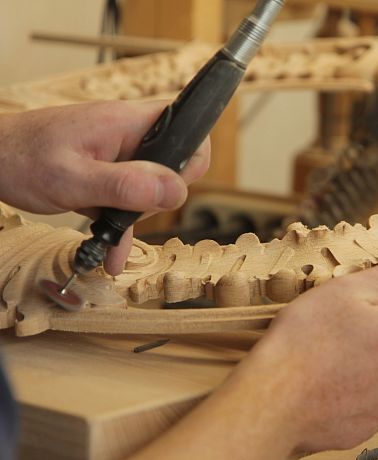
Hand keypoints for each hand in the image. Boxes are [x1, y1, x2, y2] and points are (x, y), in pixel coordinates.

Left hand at [0, 101, 209, 274]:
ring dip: (134, 215)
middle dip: (155, 199)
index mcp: (128, 124)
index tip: (162, 193)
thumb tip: (175, 191)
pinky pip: (128, 195)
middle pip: (173, 166)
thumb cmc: (20, 159)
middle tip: (126, 213)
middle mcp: (129, 133)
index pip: (189, 134)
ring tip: (107, 235)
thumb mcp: (73, 179)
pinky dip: (121, 222)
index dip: (186, 166)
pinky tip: (110, 249)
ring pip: (151, 186)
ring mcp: (118, 151)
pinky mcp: (107, 168)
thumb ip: (126, 186)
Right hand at [231, 253, 377, 453]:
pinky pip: (360, 402)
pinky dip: (344, 393)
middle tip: (332, 329)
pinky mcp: (362, 429)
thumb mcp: (348, 291)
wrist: (273, 402)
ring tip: (321, 359)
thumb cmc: (306, 341)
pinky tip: (319, 386)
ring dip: (359, 365)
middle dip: (372, 334)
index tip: (356, 304)